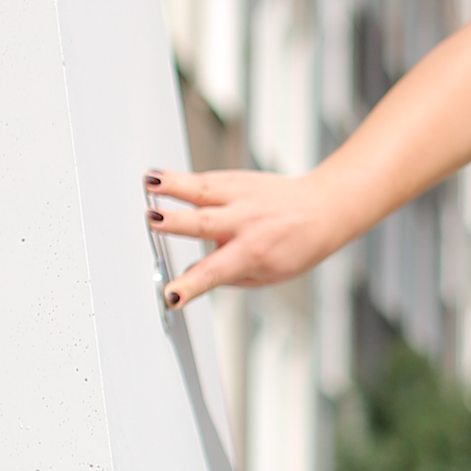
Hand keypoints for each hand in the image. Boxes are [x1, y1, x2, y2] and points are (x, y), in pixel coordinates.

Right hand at [144, 168, 335, 306]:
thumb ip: (229, 276)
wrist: (322, 209)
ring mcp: (242, 197)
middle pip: (205, 223)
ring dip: (173, 186)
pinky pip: (206, 178)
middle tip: (152, 222)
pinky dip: (180, 177)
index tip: (171, 294)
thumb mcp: (266, 275)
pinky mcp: (238, 180)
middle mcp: (246, 222)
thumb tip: (196, 278)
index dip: (192, 285)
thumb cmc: (295, 246)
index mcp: (253, 253)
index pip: (216, 272)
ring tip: (149, 183)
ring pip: (203, 190)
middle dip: (177, 223)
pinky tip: (158, 176)